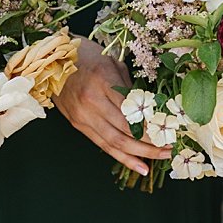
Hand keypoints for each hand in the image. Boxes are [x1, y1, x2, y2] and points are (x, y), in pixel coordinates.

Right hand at [54, 36, 172, 175]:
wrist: (51, 60)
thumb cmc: (87, 56)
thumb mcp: (113, 64)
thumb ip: (131, 89)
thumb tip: (151, 111)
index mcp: (102, 80)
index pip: (132, 110)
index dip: (152, 125)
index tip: (171, 131)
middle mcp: (91, 101)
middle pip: (126, 130)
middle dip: (151, 142)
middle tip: (171, 147)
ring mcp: (83, 115)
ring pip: (115, 142)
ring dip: (141, 153)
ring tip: (161, 158)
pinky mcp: (78, 125)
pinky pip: (104, 145)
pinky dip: (124, 157)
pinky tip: (140, 167)